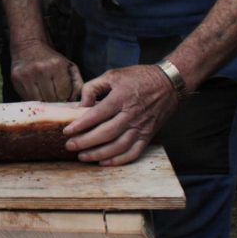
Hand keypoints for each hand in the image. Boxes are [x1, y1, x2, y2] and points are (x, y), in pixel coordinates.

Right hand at [9, 39, 83, 101]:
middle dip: (55, 101)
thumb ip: (77, 84)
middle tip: (55, 97)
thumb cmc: (52, 59)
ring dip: (44, 101)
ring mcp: (27, 75)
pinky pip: (27, 98)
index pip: (63, 94)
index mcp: (56, 65)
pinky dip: (33, 99)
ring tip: (46, 95)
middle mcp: (41, 70)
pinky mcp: (16, 80)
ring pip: (39, 101)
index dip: (65, 98)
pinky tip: (36, 92)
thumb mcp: (69, 66)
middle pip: (51, 99)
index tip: (64, 96)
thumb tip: (75, 103)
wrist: (29, 45)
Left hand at [62, 64, 179, 165]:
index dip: (80, 124)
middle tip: (70, 146)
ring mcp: (141, 127)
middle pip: (106, 133)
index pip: (97, 115)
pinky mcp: (148, 135)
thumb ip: (93, 88)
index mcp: (121, 97)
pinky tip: (104, 162)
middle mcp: (131, 114)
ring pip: (118, 146)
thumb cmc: (138, 78)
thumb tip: (80, 105)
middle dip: (85, 142)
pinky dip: (118, 160)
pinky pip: (133, 152)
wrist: (169, 84)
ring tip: (83, 156)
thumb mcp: (113, 75)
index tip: (67, 130)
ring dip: (99, 154)